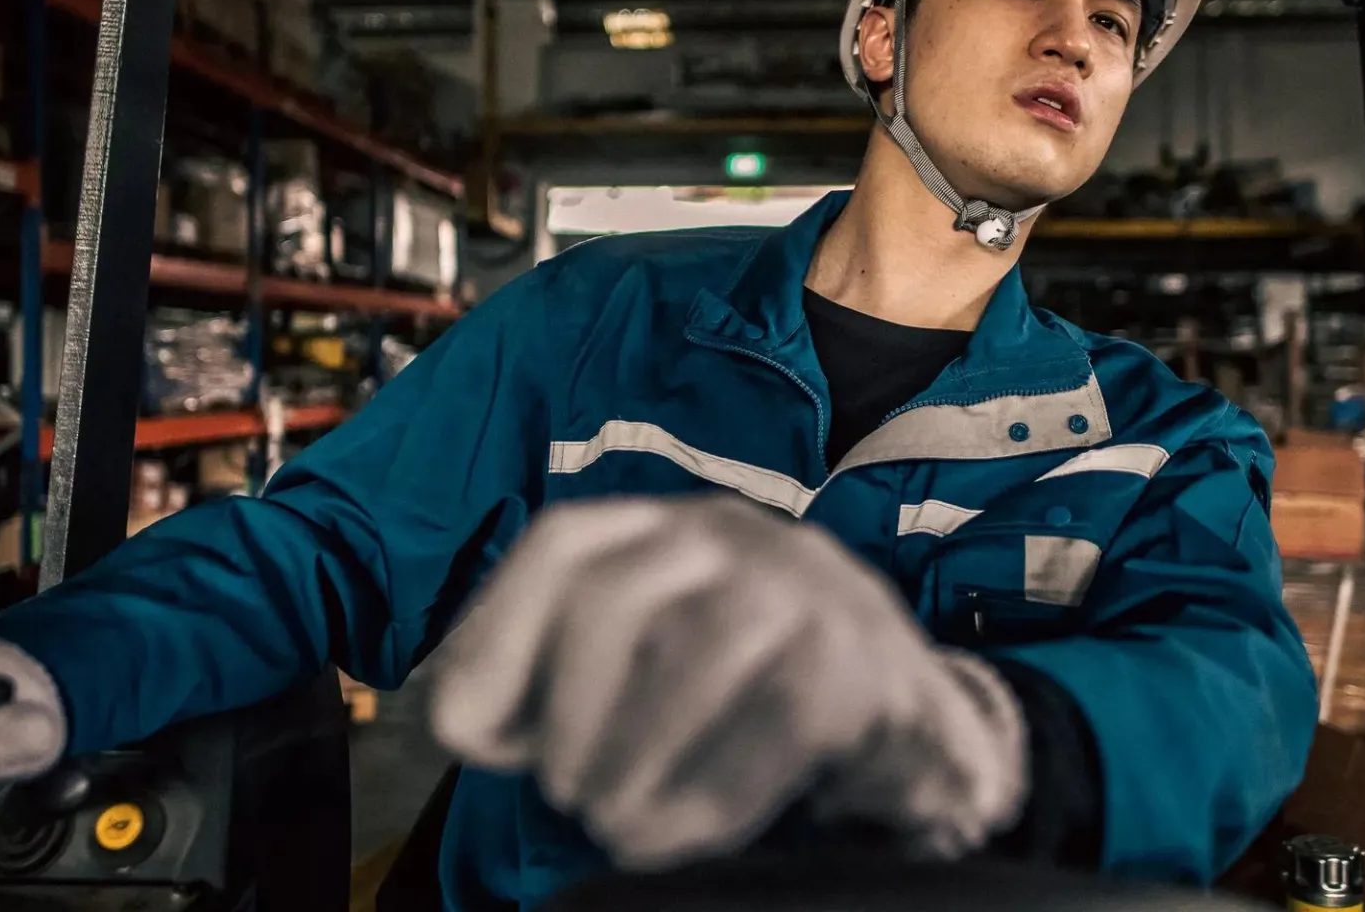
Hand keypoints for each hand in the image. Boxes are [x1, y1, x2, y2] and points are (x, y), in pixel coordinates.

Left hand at [429, 495, 1027, 869]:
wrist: (902, 723)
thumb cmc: (731, 700)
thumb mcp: (627, 679)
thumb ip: (537, 691)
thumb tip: (462, 719)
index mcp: (656, 528)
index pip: (564, 544)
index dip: (499, 637)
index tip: (470, 739)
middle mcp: (727, 533)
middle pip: (618, 595)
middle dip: (572, 711)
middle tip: (565, 795)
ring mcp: (803, 583)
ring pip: (701, 646)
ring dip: (638, 750)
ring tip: (614, 824)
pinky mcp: (865, 655)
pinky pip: (783, 715)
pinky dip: (714, 789)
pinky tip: (678, 836)